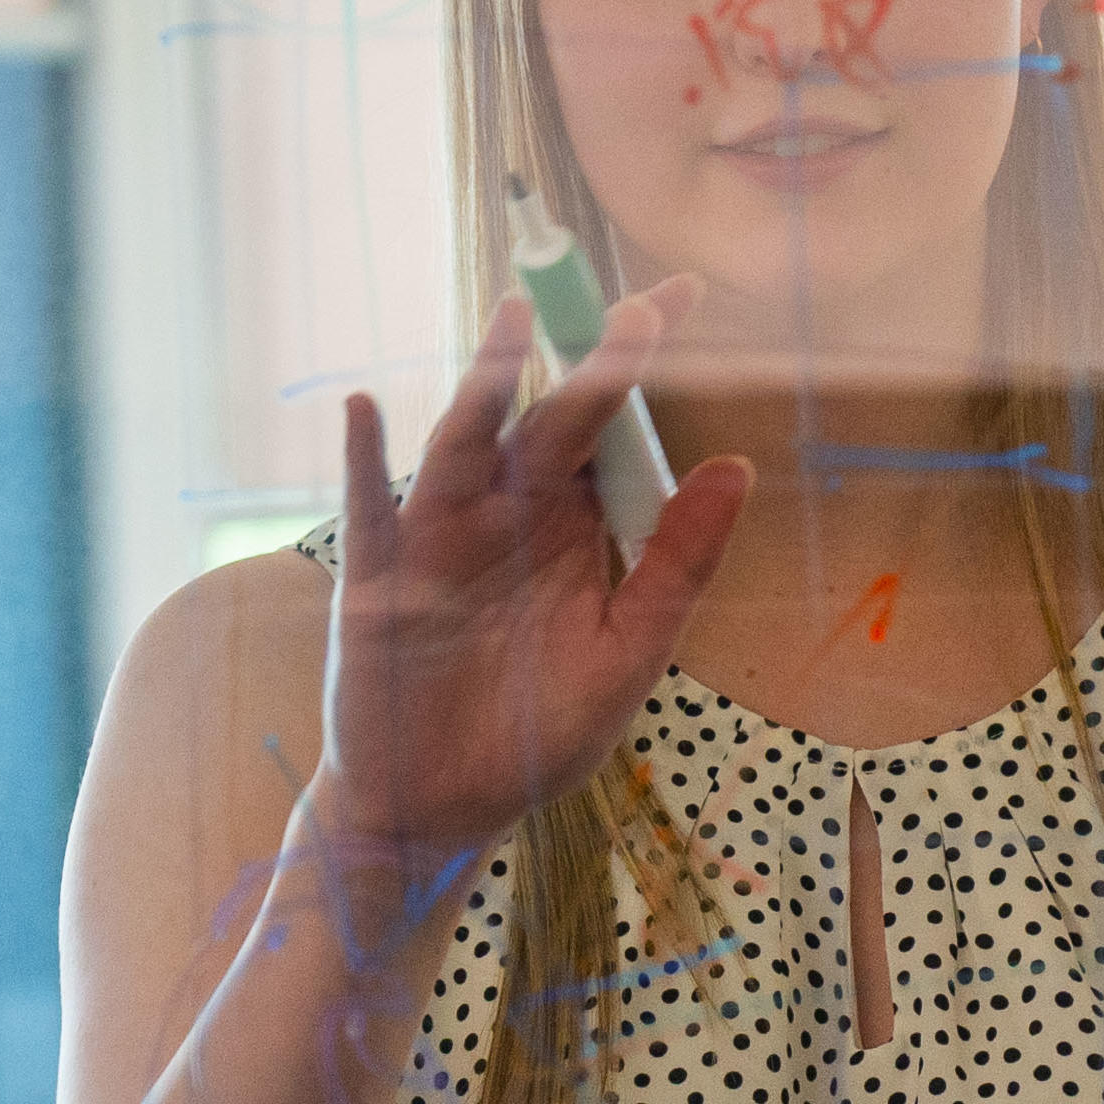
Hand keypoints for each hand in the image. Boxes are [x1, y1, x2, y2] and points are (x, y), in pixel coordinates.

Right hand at [315, 286, 751, 889]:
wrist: (442, 804)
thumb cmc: (536, 730)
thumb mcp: (629, 651)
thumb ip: (678, 564)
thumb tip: (737, 469)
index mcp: (573, 526)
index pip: (613, 428)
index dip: (639, 364)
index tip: (682, 299)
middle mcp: (508, 515)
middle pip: (547, 420)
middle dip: (587, 362)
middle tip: (631, 307)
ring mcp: (439, 538)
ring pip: (465, 445)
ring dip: (485, 384)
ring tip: (513, 322)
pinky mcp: (378, 579)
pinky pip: (369, 509)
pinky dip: (366, 460)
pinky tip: (369, 409)